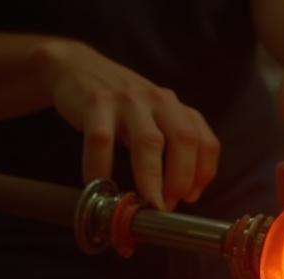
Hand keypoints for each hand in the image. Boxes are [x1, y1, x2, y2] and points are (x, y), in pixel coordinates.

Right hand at [42, 41, 218, 209]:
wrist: (78, 67)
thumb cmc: (124, 106)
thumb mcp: (156, 120)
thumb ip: (173, 150)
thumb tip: (185, 195)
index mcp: (178, 108)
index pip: (206, 142)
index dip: (203, 173)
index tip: (191, 197)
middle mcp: (160, 101)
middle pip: (184, 140)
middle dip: (181, 178)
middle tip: (168, 205)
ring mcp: (129, 100)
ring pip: (148, 142)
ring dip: (151, 179)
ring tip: (146, 203)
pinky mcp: (96, 103)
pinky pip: (101, 142)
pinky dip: (101, 168)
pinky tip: (100, 186)